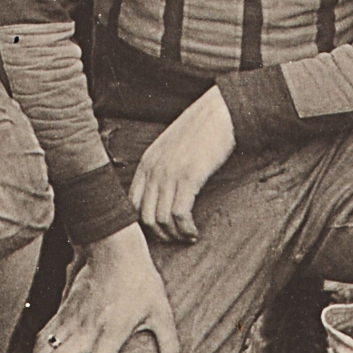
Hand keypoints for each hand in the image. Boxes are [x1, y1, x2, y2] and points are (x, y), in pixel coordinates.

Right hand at [28, 224, 182, 352]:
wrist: (116, 249)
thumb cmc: (141, 281)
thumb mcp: (161, 314)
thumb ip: (170, 347)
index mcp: (110, 335)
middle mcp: (86, 330)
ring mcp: (71, 319)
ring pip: (44, 351)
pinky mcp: (63, 308)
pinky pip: (43, 334)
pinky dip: (34, 352)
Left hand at [129, 87, 233, 243]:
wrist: (221, 112)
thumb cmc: (201, 129)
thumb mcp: (171, 147)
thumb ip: (161, 166)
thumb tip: (162, 193)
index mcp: (147, 162)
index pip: (131, 203)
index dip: (143, 223)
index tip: (160, 230)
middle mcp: (154, 169)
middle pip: (144, 216)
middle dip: (159, 235)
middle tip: (175, 239)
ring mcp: (170, 173)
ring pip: (161, 219)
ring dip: (174, 235)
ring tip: (187, 237)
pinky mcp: (189, 176)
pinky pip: (180, 214)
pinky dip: (186, 229)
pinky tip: (195, 232)